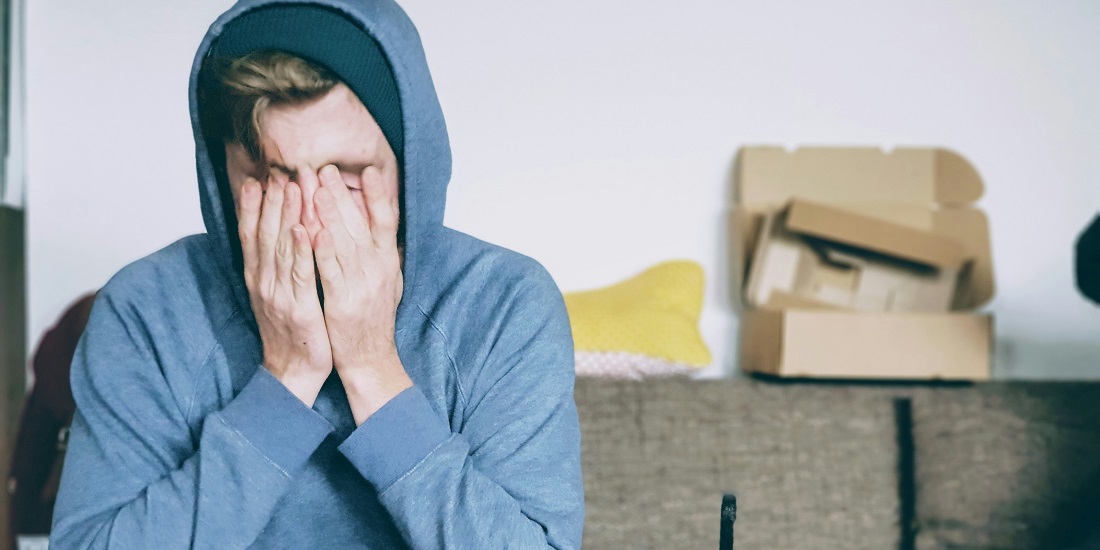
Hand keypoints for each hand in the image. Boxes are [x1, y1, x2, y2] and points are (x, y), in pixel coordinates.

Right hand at [238, 177, 332, 405]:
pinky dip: (300, 250)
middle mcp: (263, 282)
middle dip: (271, 201)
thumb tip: (275, 234)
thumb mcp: (275, 294)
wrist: (292, 372)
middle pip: (264, 234)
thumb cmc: (290, 331)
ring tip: (292, 186)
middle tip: (278, 171)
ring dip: (286, 215)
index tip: (257, 178)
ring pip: (281, 247)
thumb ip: (274, 265)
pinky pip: (300, 274)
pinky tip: (303, 229)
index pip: (251, 235)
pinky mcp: (299, 308)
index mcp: (257, 278)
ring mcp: (279, 294)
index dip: (253, 206)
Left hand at [312, 164, 410, 423]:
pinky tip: (311, 230)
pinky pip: (330, 271)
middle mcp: (378, 270)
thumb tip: (381, 224)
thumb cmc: (373, 320)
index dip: (379, 195)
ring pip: (344, 242)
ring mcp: (362, 285)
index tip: (368, 170)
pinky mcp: (343, 302)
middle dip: (340, 194)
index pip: (387, 221)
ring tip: (314, 187)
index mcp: (388, 262)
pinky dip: (322, 250)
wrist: (371, 360)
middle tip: (324, 168)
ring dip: (329, 213)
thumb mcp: (388, 282)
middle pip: (360, 224)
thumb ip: (382, 254)